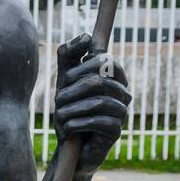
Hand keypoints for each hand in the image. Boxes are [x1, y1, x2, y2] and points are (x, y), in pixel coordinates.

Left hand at [53, 33, 130, 172]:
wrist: (70, 144)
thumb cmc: (70, 108)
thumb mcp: (64, 79)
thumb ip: (70, 55)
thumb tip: (86, 36)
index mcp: (113, 77)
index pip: (104, 61)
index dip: (81, 67)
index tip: (65, 79)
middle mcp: (122, 93)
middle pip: (99, 82)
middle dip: (72, 91)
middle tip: (57, 101)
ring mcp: (121, 113)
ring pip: (98, 103)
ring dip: (72, 109)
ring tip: (60, 116)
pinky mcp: (116, 132)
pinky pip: (99, 122)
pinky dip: (78, 124)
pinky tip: (68, 128)